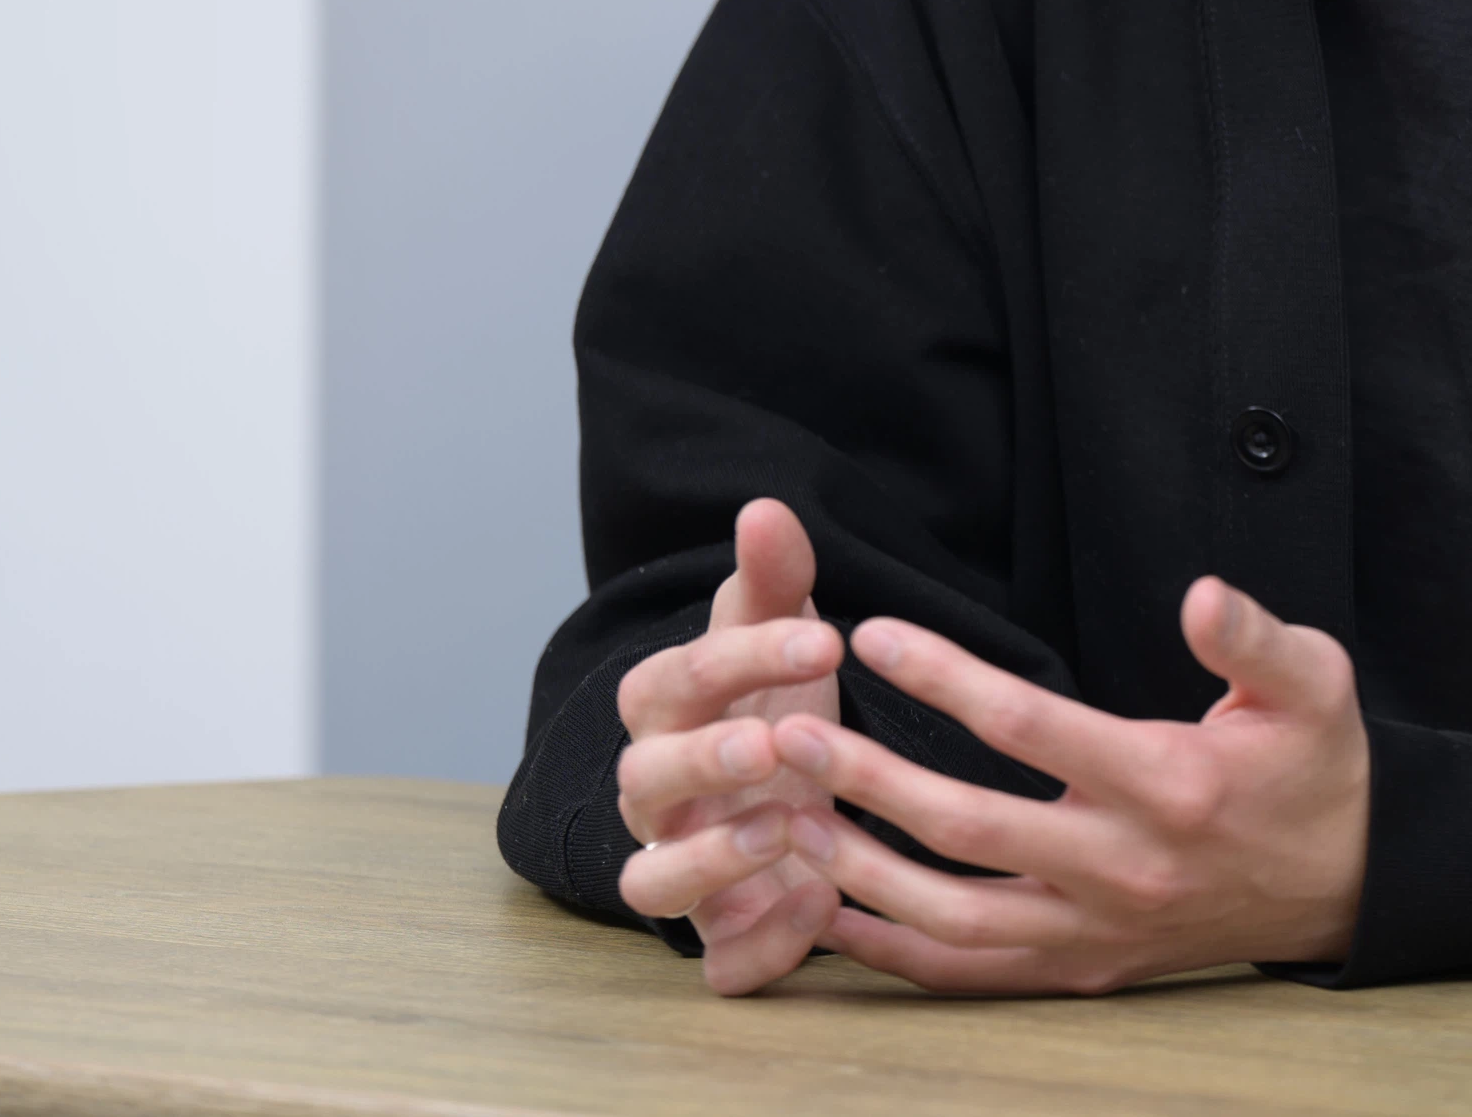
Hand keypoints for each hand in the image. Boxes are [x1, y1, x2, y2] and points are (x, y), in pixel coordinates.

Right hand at [611, 498, 851, 993]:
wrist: (802, 800)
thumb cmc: (781, 707)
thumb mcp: (784, 638)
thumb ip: (773, 582)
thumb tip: (767, 508)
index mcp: (668, 714)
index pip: (675, 681)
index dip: (742, 660)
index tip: (828, 639)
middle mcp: (660, 798)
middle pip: (644, 781)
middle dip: (703, 762)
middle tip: (772, 743)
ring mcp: (685, 871)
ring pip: (652, 883)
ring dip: (710, 861)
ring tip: (785, 828)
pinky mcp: (725, 938)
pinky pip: (722, 963)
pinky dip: (762, 945)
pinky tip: (822, 906)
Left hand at [754, 573, 1369, 994]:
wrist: (1347, 882)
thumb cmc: (1317, 766)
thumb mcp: (1313, 682)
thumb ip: (1252, 638)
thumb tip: (1201, 595)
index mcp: (1169, 783)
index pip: (1030, 724)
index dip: (944, 678)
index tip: (874, 632)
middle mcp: (1123, 868)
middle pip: (967, 827)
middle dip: (868, 777)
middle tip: (789, 734)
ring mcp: (1098, 930)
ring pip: (953, 915)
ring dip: (862, 871)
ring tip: (791, 819)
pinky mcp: (1084, 969)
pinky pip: (971, 972)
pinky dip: (894, 951)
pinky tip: (833, 914)